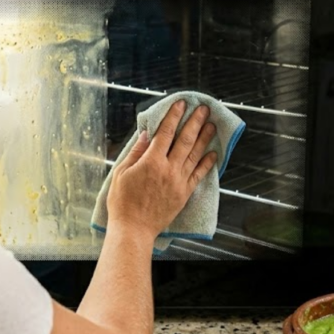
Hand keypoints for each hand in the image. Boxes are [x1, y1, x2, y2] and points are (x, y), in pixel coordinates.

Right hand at [106, 100, 218, 241]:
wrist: (134, 228)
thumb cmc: (123, 202)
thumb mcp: (121, 173)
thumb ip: (135, 152)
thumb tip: (146, 135)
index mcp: (151, 162)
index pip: (166, 133)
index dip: (174, 116)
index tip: (181, 104)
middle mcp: (168, 169)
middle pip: (185, 140)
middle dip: (195, 122)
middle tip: (203, 109)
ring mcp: (179, 181)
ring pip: (195, 155)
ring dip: (204, 138)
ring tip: (211, 125)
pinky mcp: (184, 193)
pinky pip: (199, 174)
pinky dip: (207, 163)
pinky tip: (213, 153)